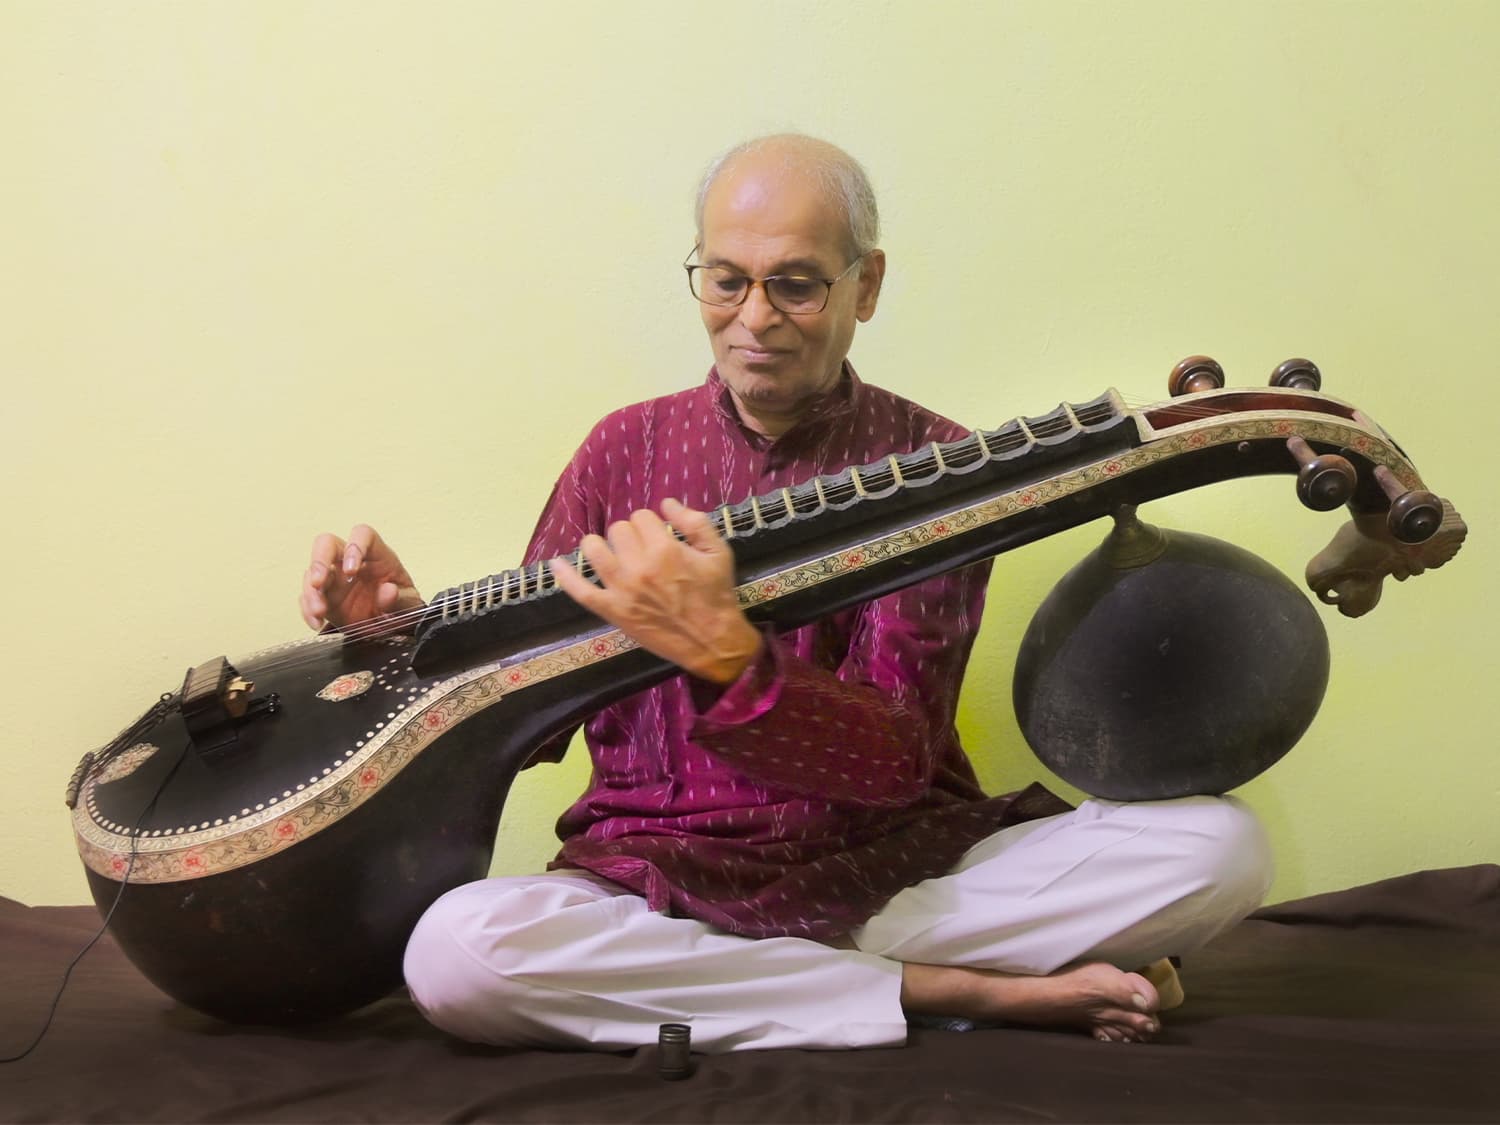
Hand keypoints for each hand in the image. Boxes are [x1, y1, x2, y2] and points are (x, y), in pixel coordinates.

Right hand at [299, 524, 423, 630]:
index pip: (363, 535)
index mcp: (377, 555)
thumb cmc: (401, 605)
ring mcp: (335, 579)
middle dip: (319, 561)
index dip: (355, 546)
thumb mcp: (409, 604)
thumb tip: (388, 591)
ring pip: (312, 572)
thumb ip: (400, 599)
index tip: (351, 570)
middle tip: (318, 582)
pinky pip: (307, 597)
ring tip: (319, 611)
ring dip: (311, 592)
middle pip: (327, 544)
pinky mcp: (324, 597)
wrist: (394, 626)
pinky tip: (315, 621)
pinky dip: (307, 609)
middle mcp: (351, 562)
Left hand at [549, 498, 762, 684]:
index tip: (659, 536)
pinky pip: (580, 591)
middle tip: (644, 550)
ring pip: (594, 549)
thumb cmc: (717, 594)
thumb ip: (694, 522)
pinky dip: (565, 577)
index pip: (642, 516)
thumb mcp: (718, 552)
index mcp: (665, 549)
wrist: (712, 642)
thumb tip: (667, 503)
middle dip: (631, 534)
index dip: (651, 524)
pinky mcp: (612, 611)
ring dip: (600, 545)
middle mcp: (639, 567)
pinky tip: (556, 564)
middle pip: (618, 530)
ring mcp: (621, 590)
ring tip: (613, 553)